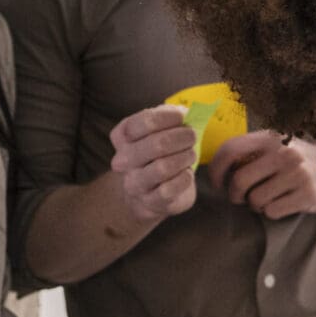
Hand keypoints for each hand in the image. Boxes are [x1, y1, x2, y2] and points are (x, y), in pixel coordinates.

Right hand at [108, 105, 197, 223]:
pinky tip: (187, 173)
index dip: (170, 117)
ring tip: (190, 155)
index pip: (145, 121)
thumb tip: (185, 114)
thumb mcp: (162, 128)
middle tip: (192, 136)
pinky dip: (184, 179)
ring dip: (185, 158)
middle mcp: (123, 160)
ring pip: (163, 168)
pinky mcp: (149, 202)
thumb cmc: (161, 152)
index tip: (183, 117)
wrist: (152, 191)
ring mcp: (134, 183)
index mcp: (123, 136)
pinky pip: (169, 189)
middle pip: (157, 144)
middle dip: (182, 137)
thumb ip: (172, 116)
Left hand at [208, 131, 315, 217]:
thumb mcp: (279, 145)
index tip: (217, 183)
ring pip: (255, 200)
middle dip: (235, 195)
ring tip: (269, 198)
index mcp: (272, 137)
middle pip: (239, 181)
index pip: (231, 150)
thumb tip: (219, 168)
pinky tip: (283, 202)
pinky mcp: (306, 194)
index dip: (216, 169)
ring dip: (256, 205)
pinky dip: (272, 211)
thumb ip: (253, 151)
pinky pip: (272, 211)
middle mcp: (284, 153)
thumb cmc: (301, 160)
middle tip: (240, 198)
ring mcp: (296, 174)